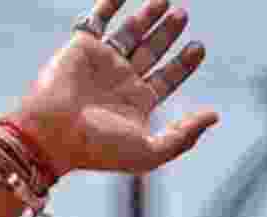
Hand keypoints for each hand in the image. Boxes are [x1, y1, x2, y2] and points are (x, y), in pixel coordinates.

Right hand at [12, 0, 217, 175]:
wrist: (52, 134)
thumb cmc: (99, 149)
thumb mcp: (151, 151)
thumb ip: (184, 134)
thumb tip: (214, 115)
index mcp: (137, 105)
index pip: (166, 78)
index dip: (184, 63)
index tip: (199, 46)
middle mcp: (120, 82)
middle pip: (151, 51)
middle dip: (168, 33)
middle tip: (183, 14)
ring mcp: (101, 63)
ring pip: (129, 33)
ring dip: (147, 16)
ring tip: (166, 1)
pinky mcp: (81, 47)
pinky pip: (97, 19)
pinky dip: (110, 4)